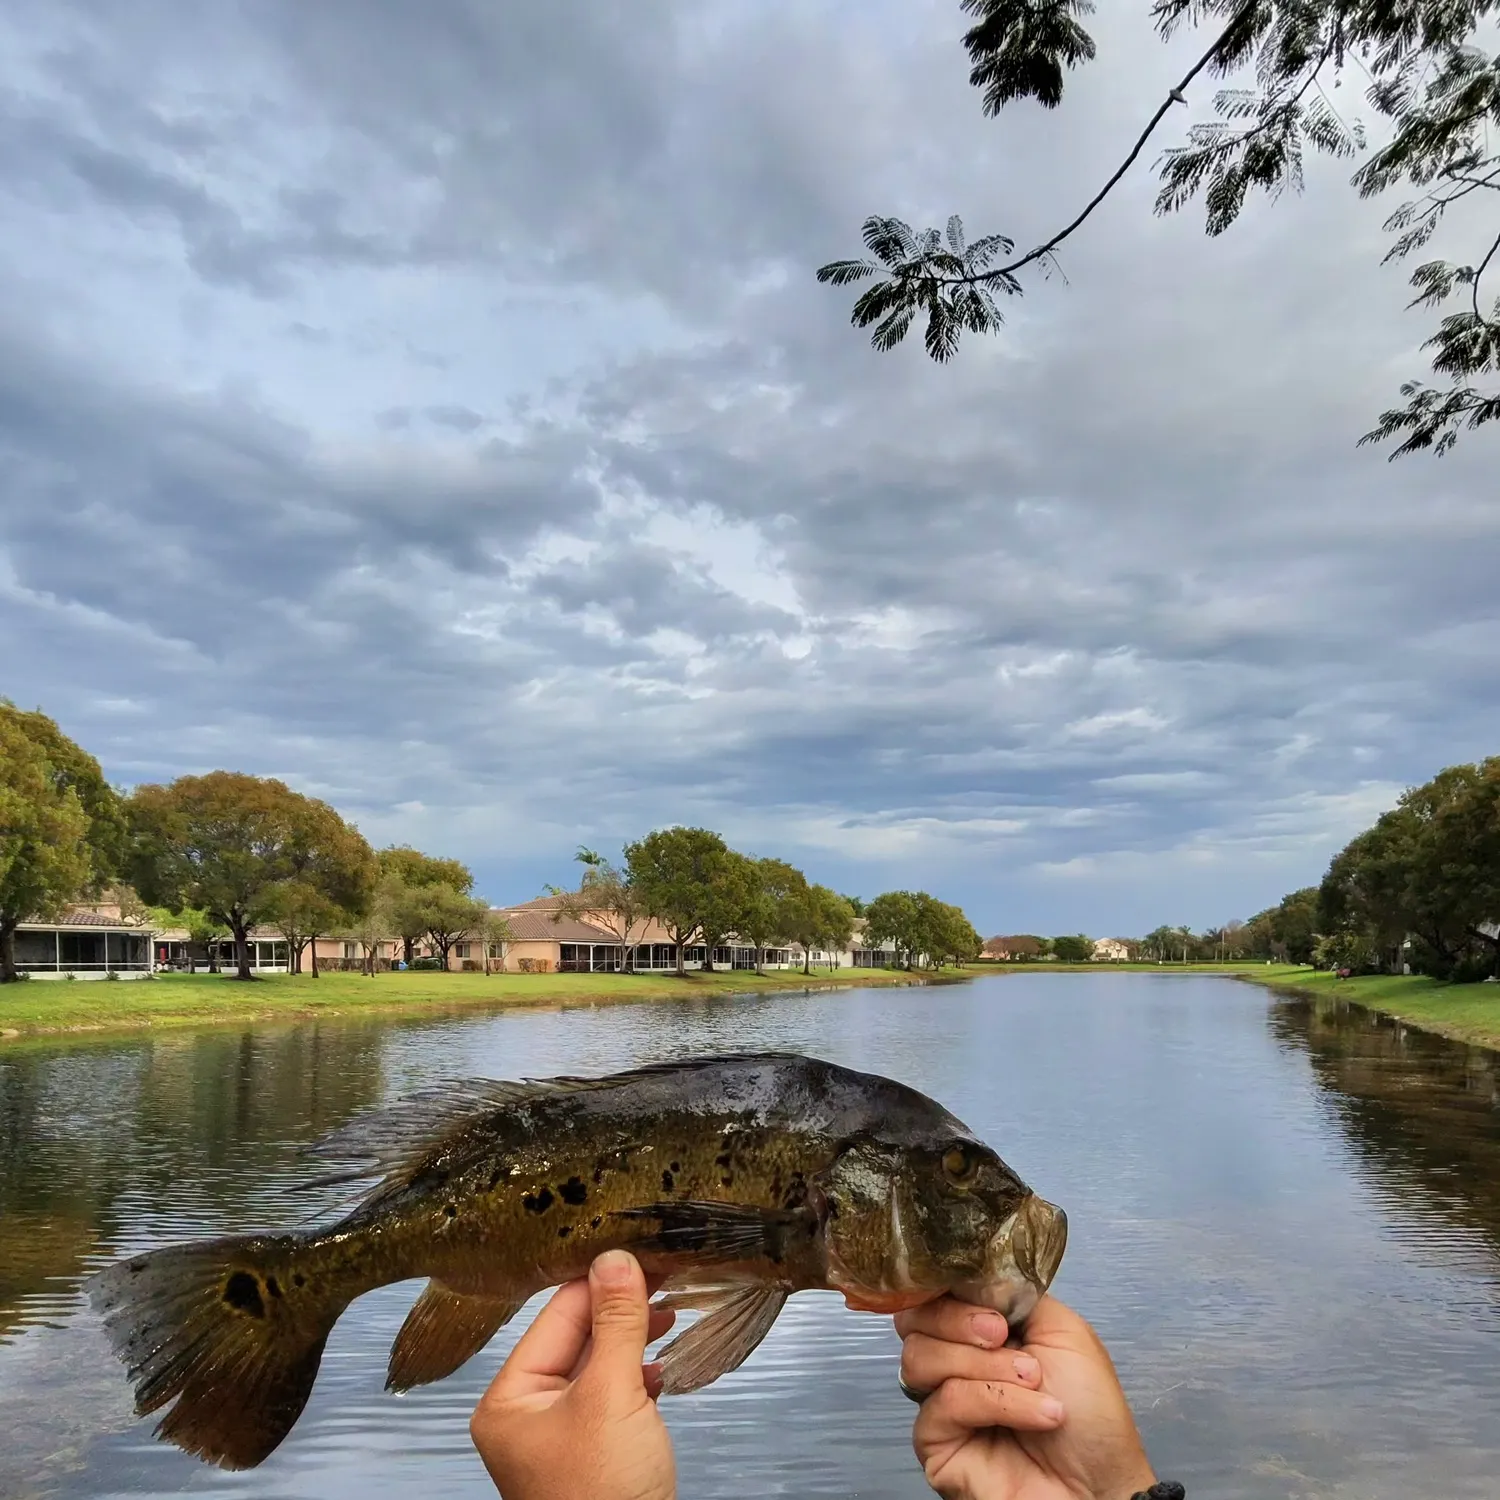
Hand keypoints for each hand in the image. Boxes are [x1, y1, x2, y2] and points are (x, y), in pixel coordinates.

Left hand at [470, 1250, 676, 1499]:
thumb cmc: (604, 1491)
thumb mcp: (611, 1395)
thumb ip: (616, 1323)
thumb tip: (616, 1257)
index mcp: (508, 1399)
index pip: (554, 1316)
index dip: (600, 1280)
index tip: (641, 1250)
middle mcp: (524, 1413)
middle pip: (575, 1338)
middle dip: (620, 1309)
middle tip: (664, 1275)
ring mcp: (557, 1435)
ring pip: (596, 1365)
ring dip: (632, 1340)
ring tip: (668, 1314)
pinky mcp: (589, 1451)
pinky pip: (609, 1396)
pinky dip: (636, 1377)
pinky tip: (660, 1369)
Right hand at [895, 1295, 1156, 1499]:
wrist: (1102, 1484)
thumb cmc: (1092, 1415)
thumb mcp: (1063, 1331)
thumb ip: (1012, 1294)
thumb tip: (969, 1274)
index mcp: (979, 1331)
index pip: (934, 1293)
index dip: (948, 1287)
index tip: (987, 1298)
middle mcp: (954, 1364)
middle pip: (915, 1320)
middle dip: (960, 1321)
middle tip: (1004, 1336)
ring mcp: (942, 1404)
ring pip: (920, 1358)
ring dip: (986, 1366)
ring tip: (1033, 1381)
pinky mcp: (936, 1444)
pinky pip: (944, 1403)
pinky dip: (994, 1401)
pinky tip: (1035, 1413)